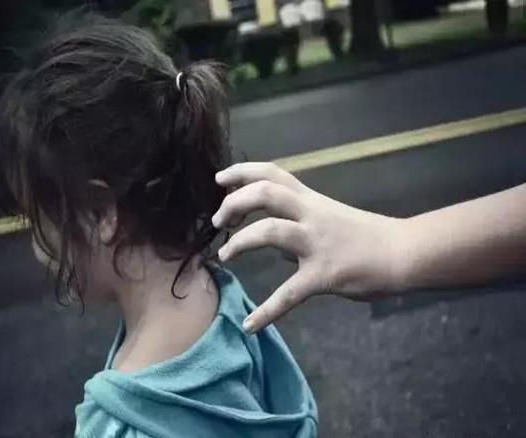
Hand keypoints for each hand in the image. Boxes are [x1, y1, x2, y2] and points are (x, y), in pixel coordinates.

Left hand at [212, 163, 406, 332]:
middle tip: (219, 222)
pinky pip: (289, 294)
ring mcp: (317, 243)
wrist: (404, 252)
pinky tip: (250, 325)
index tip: (219, 178)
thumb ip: (299, 225)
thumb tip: (273, 239)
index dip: (242, 172)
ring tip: (225, 256)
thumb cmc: (367, 236)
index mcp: (311, 200)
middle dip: (233, 203)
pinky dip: (266, 311)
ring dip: (240, 243)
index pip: (272, 173)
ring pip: (271, 231)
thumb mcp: (330, 218)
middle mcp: (311, 215)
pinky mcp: (325, 275)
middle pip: (265, 193)